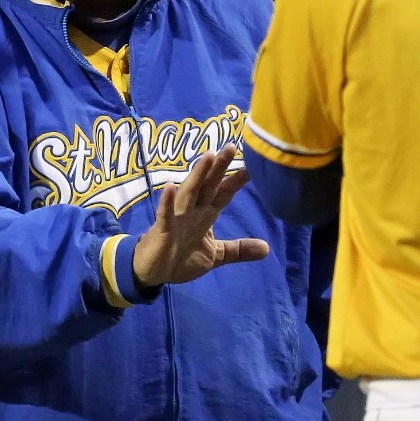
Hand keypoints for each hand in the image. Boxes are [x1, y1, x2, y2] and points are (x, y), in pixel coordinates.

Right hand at [132, 146, 270, 286]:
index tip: (254, 165)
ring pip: (189, 193)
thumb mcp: (215, 256)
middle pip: (207, 185)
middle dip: (218, 167)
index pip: (223, 193)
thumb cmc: (181, 259)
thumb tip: (267, 249)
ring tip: (207, 156)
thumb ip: (238, 250)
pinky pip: (165, 214)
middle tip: (231, 147)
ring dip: (197, 175)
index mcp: (205, 215)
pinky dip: (167, 201)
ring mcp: (176, 218)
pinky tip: (170, 186)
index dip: (237, 180)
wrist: (153, 273)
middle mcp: (192, 211)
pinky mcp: (162, 229)